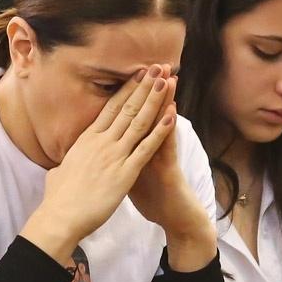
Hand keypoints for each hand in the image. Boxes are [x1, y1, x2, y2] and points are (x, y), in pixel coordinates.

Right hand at [21, 66, 176, 265]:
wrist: (60, 216)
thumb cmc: (58, 199)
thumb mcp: (59, 172)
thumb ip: (66, 164)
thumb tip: (61, 165)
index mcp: (86, 140)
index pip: (110, 108)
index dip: (126, 90)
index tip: (137, 74)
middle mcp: (101, 142)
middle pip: (126, 108)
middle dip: (143, 86)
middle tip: (156, 66)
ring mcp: (114, 155)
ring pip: (138, 121)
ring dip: (154, 99)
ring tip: (167, 80)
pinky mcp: (126, 172)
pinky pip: (147, 147)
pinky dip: (160, 130)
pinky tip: (172, 115)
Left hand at [126, 64, 215, 269]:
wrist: (175, 217)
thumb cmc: (155, 197)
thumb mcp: (131, 174)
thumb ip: (121, 158)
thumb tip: (106, 149)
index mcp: (136, 147)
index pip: (131, 116)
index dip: (130, 95)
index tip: (130, 73)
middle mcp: (151, 147)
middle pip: (147, 113)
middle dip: (149, 89)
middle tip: (154, 64)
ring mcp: (162, 156)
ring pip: (162, 124)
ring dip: (165, 100)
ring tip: (167, 77)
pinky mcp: (170, 169)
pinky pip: (168, 148)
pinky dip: (169, 130)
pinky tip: (172, 113)